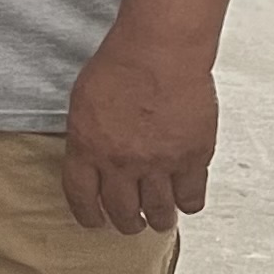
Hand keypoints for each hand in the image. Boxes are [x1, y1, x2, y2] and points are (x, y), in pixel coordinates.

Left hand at [63, 28, 216, 233]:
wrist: (160, 50)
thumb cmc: (120, 65)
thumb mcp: (82, 102)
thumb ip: (85, 137)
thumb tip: (87, 162)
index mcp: (88, 148)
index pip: (81, 199)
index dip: (89, 216)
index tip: (96, 221)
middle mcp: (121, 163)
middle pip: (123, 213)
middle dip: (127, 223)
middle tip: (132, 222)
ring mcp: (159, 163)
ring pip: (159, 213)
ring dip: (158, 219)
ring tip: (159, 217)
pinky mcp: (192, 158)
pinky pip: (191, 198)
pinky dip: (188, 202)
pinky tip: (185, 197)